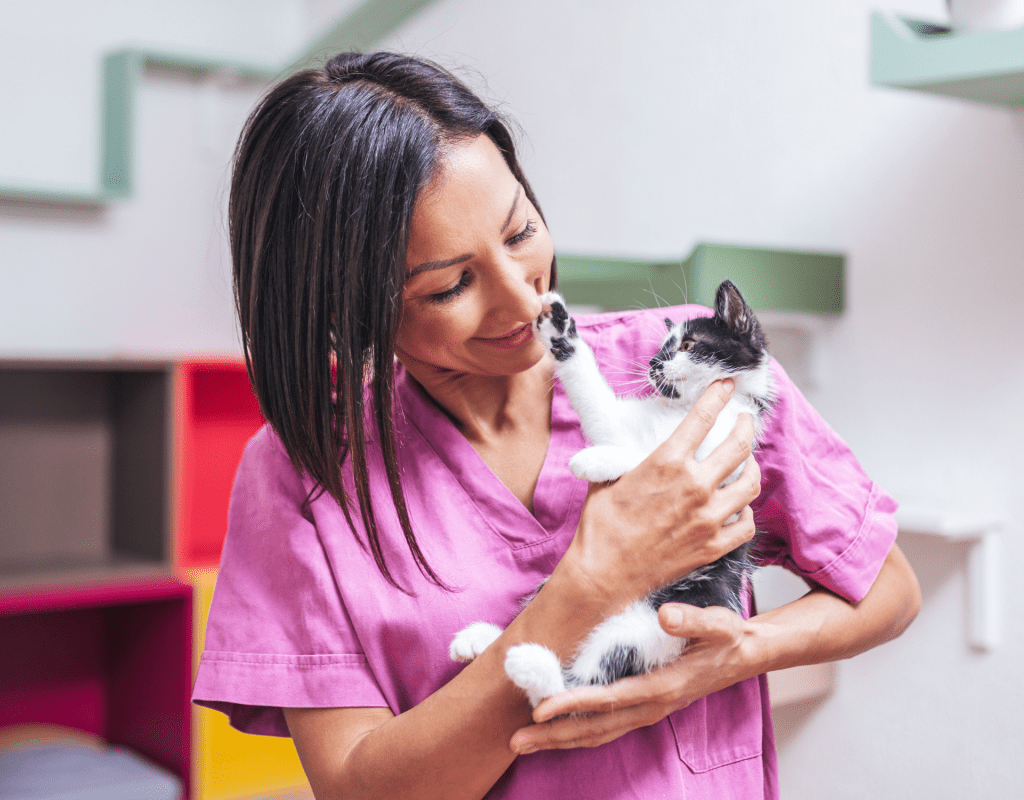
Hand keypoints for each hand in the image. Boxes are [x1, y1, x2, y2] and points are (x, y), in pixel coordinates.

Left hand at [508, 603, 754, 753]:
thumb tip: (666, 615)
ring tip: (522, 742)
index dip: (573, 704)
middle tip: (514, 740)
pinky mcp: (642, 707)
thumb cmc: (727, 638)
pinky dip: (575, 732)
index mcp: (662, 687)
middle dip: (553, 736)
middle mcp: (650, 706)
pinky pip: (605, 727)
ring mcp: (645, 711)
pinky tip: (552, 730)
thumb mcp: (720, 624)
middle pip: (595, 728)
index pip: (609, 700)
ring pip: (597, 733)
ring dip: (558, 739)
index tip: (540, 707)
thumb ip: (694, 620)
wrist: (743, 656)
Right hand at [560, 379, 760, 604]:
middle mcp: (694, 486)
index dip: (718, 396)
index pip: (703, 418)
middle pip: (739, 446)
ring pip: (750, 483)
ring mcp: (708, 518)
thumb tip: (621, 439)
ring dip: (752, 467)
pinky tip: (737, 506)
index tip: (726, 386)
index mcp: (667, 462)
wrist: (603, 575)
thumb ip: (622, 454)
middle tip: (744, 420)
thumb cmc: (601, 527)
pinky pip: (746, 523)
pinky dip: (746, 511)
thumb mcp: (607, 477)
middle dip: (745, 425)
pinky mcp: (713, 546)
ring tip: (747, 462)